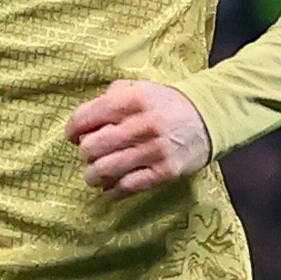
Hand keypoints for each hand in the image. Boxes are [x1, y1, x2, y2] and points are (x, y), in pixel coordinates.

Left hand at [69, 79, 213, 193]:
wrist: (208, 118)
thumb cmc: (165, 104)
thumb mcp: (140, 88)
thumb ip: (111, 97)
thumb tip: (85, 124)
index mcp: (133, 100)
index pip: (86, 117)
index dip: (72, 130)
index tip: (72, 137)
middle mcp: (143, 125)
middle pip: (92, 147)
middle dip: (85, 153)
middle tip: (89, 154)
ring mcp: (155, 151)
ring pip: (106, 170)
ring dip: (93, 176)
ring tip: (94, 174)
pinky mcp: (165, 172)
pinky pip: (129, 187)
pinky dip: (112, 191)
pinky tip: (109, 188)